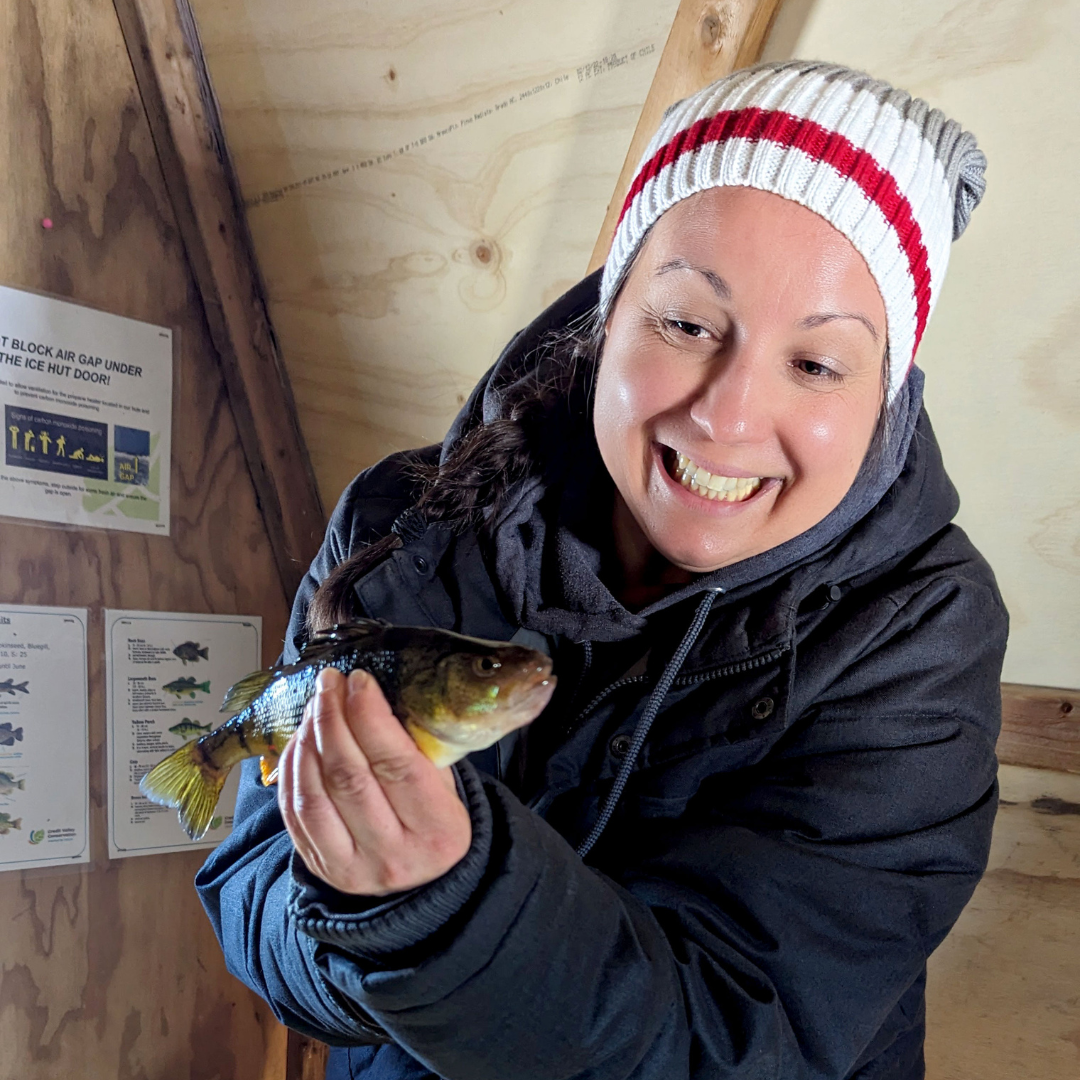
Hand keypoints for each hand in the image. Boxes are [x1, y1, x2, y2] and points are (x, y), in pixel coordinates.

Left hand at [278, 667, 471, 895]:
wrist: (423, 884)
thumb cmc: (434, 819)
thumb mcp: (444, 785)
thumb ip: (414, 748)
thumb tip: (369, 697)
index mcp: (437, 829)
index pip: (396, 764)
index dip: (370, 716)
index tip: (359, 680)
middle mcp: (394, 854)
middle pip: (349, 776)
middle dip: (332, 719)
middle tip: (329, 683)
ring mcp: (353, 867)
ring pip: (314, 795)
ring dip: (308, 740)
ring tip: (314, 706)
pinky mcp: (320, 869)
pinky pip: (294, 813)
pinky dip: (292, 769)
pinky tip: (302, 740)